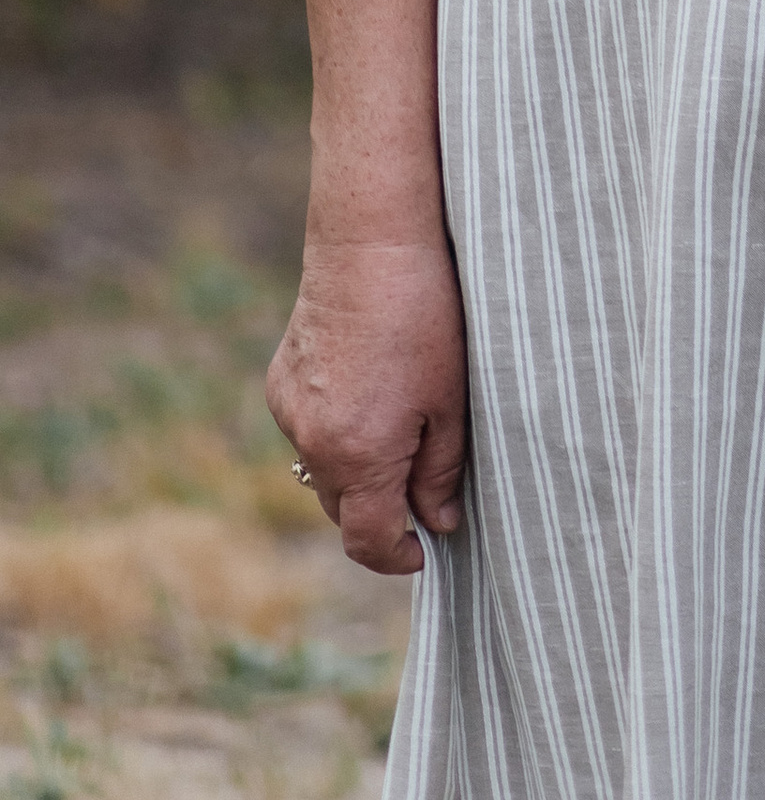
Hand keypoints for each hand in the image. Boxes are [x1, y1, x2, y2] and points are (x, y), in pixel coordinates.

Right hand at [266, 239, 468, 573]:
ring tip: (400, 424)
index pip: (368, 540)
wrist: (371, 243)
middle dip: (380, 509)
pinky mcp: (280, 382)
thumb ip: (442, 472)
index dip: (397, 556)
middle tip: (425, 481)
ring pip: (322, 469)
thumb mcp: (450, 399)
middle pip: (343, 509)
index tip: (424, 550)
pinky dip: (335, 429)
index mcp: (358, 457)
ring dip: (356, 469)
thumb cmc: (424, 316)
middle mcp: (312, 443)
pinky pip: (307, 428)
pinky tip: (368, 387)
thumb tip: (438, 521)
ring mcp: (289, 412)